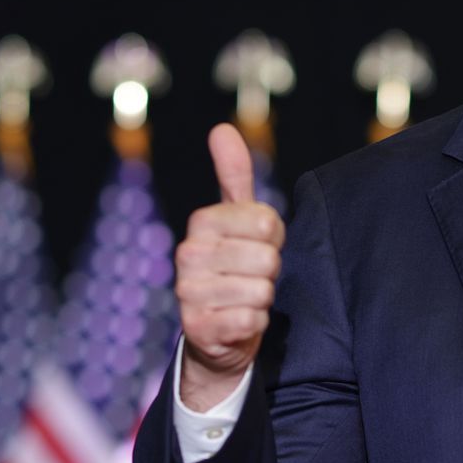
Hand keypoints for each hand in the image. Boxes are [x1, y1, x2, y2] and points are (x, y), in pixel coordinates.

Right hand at [175, 124, 284, 409]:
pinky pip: (251, 320)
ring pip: (261, 290)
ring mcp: (188, 292)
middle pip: (267, 258)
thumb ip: (234, 175)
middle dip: (271, 271)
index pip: (267, 221)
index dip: (274, 239)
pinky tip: (240, 322)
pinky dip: (255, 324)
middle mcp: (187, 254)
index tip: (259, 246)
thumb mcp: (238, 219)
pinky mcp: (197, 328)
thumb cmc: (237, 268)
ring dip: (263, 299)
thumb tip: (221, 128)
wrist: (219, 333)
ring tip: (245, 299)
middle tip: (254, 277)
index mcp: (202, 223)